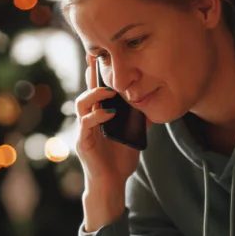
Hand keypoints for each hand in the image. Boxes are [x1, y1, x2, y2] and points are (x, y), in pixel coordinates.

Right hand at [75, 54, 144, 229]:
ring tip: (108, 91)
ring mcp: (84, 130)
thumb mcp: (134, 135)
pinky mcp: (83, 142)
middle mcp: (89, 119)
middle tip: (95, 56)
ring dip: (94, 95)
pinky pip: (86, 124)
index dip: (97, 71)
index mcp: (100, 115)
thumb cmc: (119, 160)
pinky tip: (109, 113)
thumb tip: (152, 105)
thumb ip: (138, 120)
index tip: (100, 52)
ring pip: (81, 104)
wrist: (112, 183)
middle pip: (86, 90)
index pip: (98, 89)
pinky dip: (97, 116)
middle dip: (90, 73)